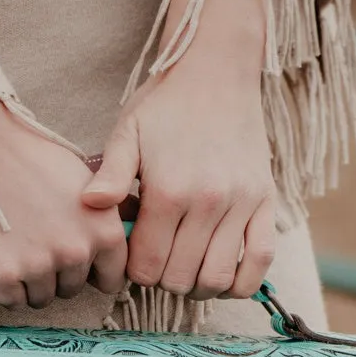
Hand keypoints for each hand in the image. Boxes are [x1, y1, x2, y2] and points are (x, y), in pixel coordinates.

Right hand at [0, 99, 128, 308]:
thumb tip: (119, 238)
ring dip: (29, 281)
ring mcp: (38, 265)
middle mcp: (76, 251)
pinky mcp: (1, 274)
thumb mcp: (86, 181)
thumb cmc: (31, 155)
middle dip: (56, 274)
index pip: (111, 279)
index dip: (92, 272)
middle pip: (72, 289)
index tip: (74, 262)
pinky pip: (10, 300)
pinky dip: (3, 285)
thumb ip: (104, 217)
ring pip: (41, 298)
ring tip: (14, 244)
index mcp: (104, 229)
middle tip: (34, 242)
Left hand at [83, 0, 275, 299]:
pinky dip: (241, 281)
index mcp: (168, 191)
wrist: (217, 70)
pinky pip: (261, 260)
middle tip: (158, 259)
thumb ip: (109, 175)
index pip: (147, 266)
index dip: (135, 270)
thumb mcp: (127, 133)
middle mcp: (207, 203)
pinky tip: (222, 274)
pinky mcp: (266, 202)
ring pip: (218, 278)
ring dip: (198, 285)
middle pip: (180, 279)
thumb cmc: (165, 104)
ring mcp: (241, 204)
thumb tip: (89, 207)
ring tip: (186, 267)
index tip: (134, 254)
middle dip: (163, 279)